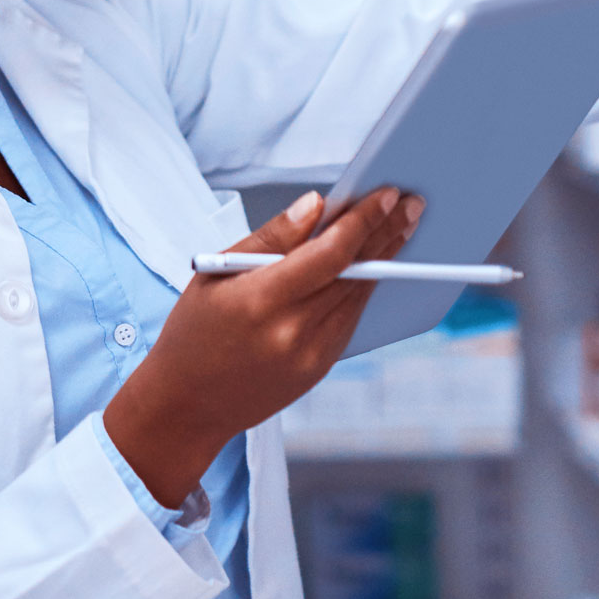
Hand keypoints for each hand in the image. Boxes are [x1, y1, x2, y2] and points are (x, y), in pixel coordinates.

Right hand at [103, 186, 422, 507]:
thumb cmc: (193, 333)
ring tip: (402, 226)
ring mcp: (311, 355)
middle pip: (355, 272)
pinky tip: (375, 263)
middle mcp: (292, 331)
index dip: (364, 220)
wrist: (186, 404)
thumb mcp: (215, 273)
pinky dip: (363, 286)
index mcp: (261, 300)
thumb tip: (315, 204)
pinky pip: (351, 318)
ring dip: (385, 258)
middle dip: (387, 232)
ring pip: (359, 295)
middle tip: (412, 203)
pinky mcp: (320, 368)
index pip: (330, 253)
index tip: (388, 194)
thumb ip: (270, 237)